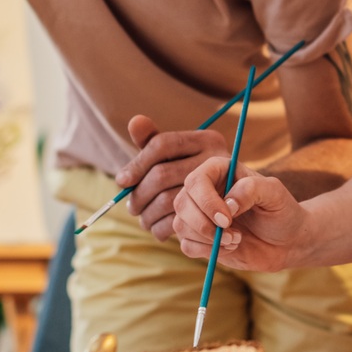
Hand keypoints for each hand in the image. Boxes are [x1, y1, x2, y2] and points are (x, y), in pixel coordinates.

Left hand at [116, 114, 228, 240]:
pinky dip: (162, 228)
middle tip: (131, 207)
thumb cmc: (195, 175)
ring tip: (142, 219)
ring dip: (148, 214)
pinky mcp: (219, 214)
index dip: (138, 163)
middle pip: (162, 174)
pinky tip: (157, 230)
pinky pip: (179, 220)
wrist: (230, 205)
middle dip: (140, 193)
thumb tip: (135, 121)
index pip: (162, 144)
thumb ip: (153, 140)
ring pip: (168, 199)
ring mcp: (222, 185)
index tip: (122, 181)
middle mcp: (218, 157)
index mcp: (206, 139)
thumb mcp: (177, 156)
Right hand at [173, 155, 307, 271]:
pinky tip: (230, 248)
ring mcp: (199, 214)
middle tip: (233, 235)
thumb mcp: (274, 193)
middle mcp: (204, 190)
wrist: (287, 241)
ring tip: (236, 239)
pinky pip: (186, 246)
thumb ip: (251, 189)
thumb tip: (227, 203)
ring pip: (180, 225)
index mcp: (219, 171)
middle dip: (204, 224)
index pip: (196, 180)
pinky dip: (207, 251)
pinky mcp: (199, 238)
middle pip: (182, 203)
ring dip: (208, 238)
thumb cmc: (282, 211)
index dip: (207, 201)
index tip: (227, 219)